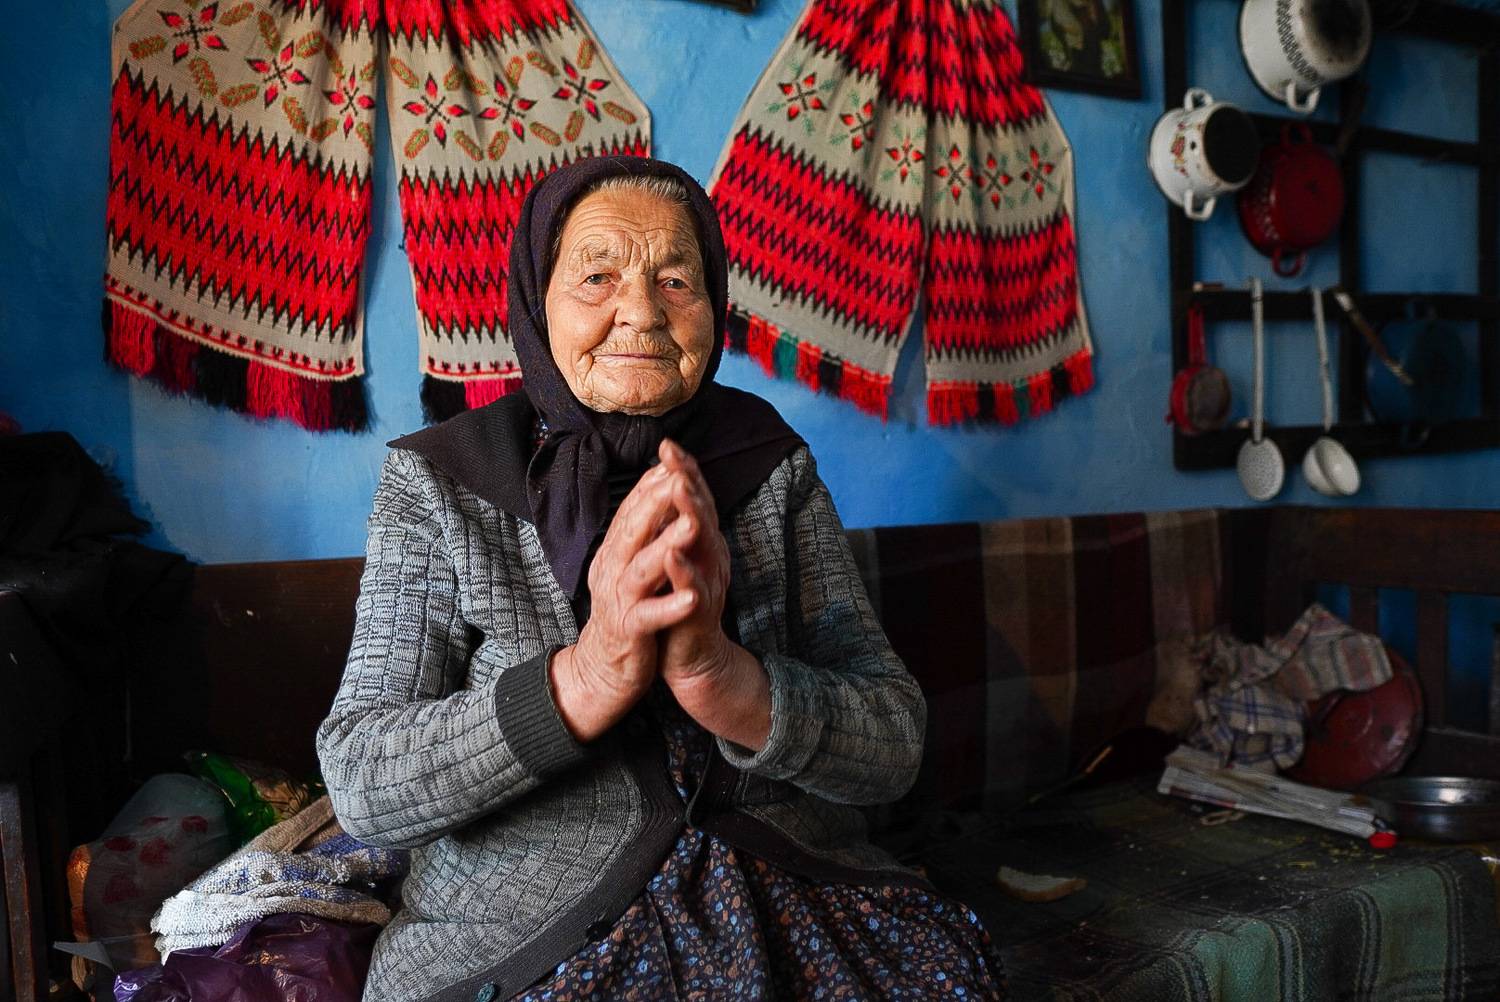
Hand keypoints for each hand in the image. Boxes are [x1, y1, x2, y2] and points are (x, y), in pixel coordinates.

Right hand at [550, 459, 697, 741]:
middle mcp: (612, 569)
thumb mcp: (629, 566)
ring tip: (692, 527)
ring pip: (641, 568)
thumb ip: (640, 532)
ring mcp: (618, 600)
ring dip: (666, 545)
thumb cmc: (626, 611)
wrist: (603, 669)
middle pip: (632, 529)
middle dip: (656, 502)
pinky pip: (649, 616)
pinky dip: (669, 606)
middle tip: (680, 477)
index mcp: (615, 551)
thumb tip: (656, 490)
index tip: (674, 457)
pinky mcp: (628, 631)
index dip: (652, 483)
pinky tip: (692, 597)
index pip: (632, 509)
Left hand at [655, 439, 771, 749]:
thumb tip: (668, 489)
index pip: (695, 500)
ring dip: (690, 513)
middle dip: (687, 479)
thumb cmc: (681, 607)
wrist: (696, 663)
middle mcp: (710, 557)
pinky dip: (683, 569)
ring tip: (677, 487)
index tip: (667, 443)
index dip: (683, 471)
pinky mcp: (699, 612)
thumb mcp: (680, 561)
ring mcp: (707, 582)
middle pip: (702, 511)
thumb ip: (678, 529)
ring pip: (702, 543)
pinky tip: (671, 551)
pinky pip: (692, 588)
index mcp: (703, 543)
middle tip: (673, 453)